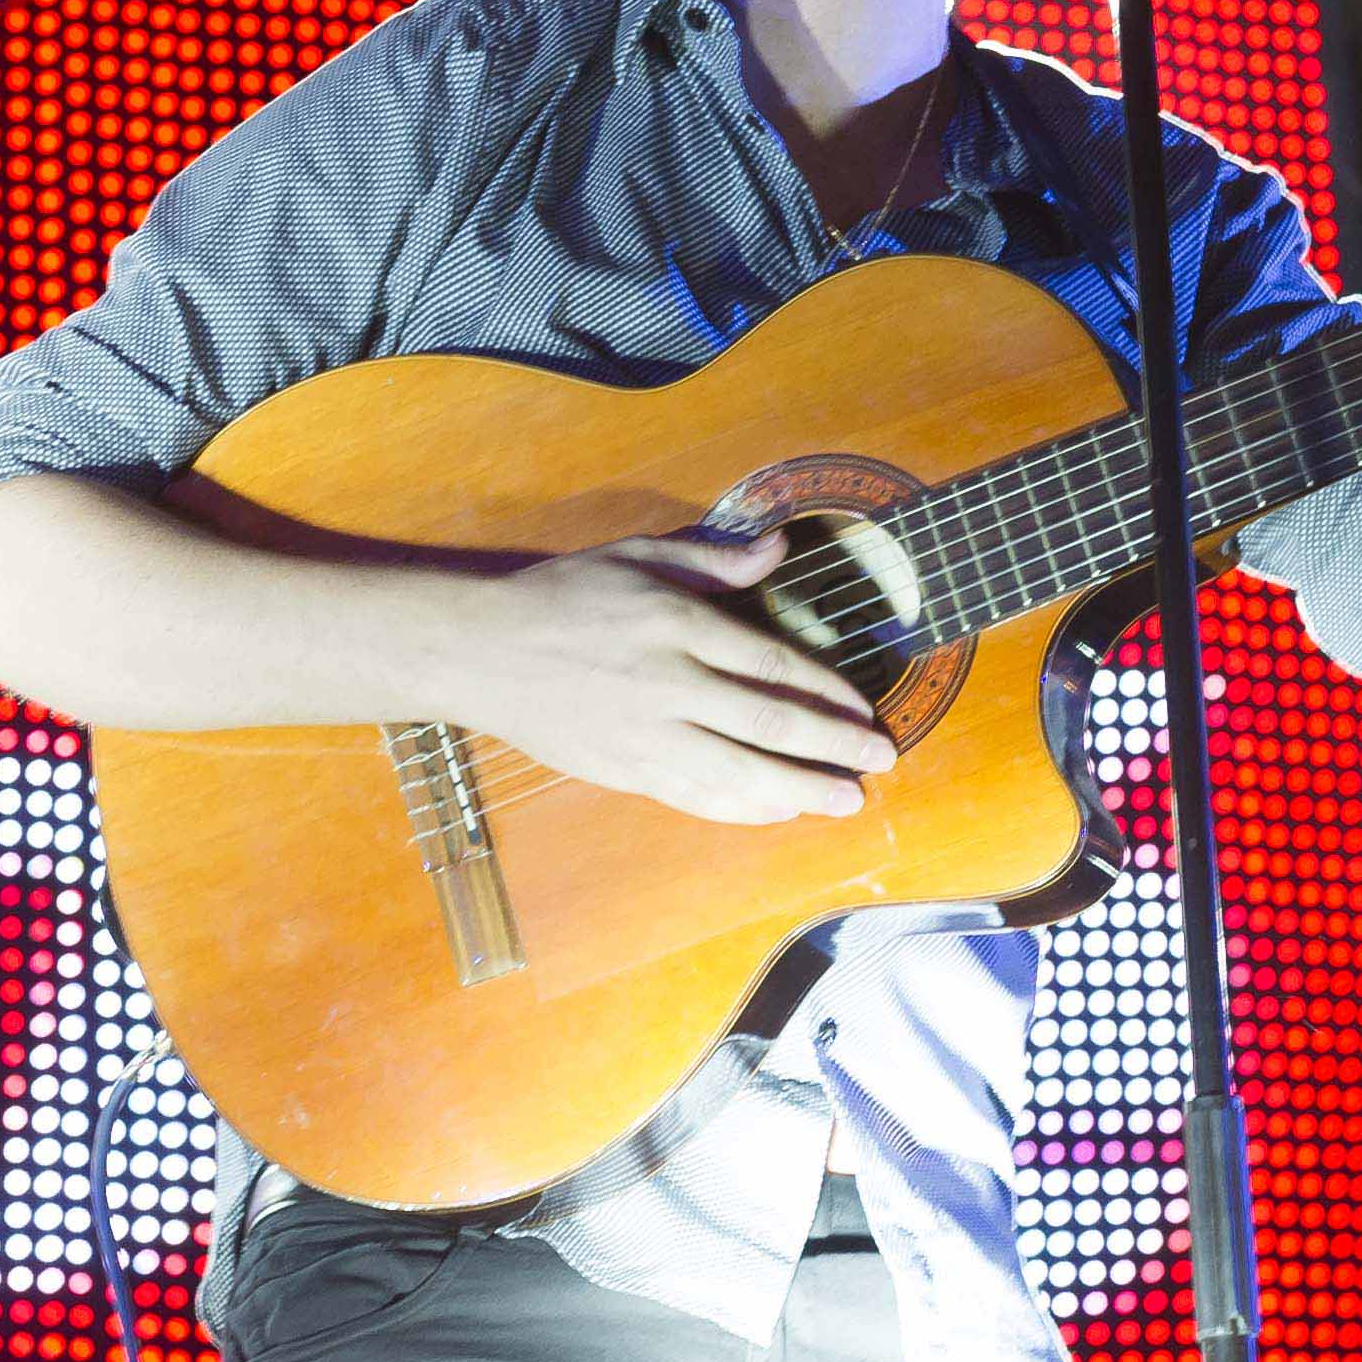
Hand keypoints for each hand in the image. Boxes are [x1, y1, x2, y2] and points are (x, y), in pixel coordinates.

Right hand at [436, 526, 900, 825]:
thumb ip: (714, 559)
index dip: (829, 693)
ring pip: (738, 772)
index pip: (773, 664)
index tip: (865, 711)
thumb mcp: (637, 556)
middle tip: (880, 762)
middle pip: (768, 724)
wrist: (480, 650)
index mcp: (676, 625)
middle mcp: (667, 684)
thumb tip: (782, 548)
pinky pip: (696, 796)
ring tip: (847, 801)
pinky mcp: (623, 770)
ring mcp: (645, 735)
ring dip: (800, 791)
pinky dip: (743, 809)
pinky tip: (779, 813)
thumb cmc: (562, 596)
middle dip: (833, 748)